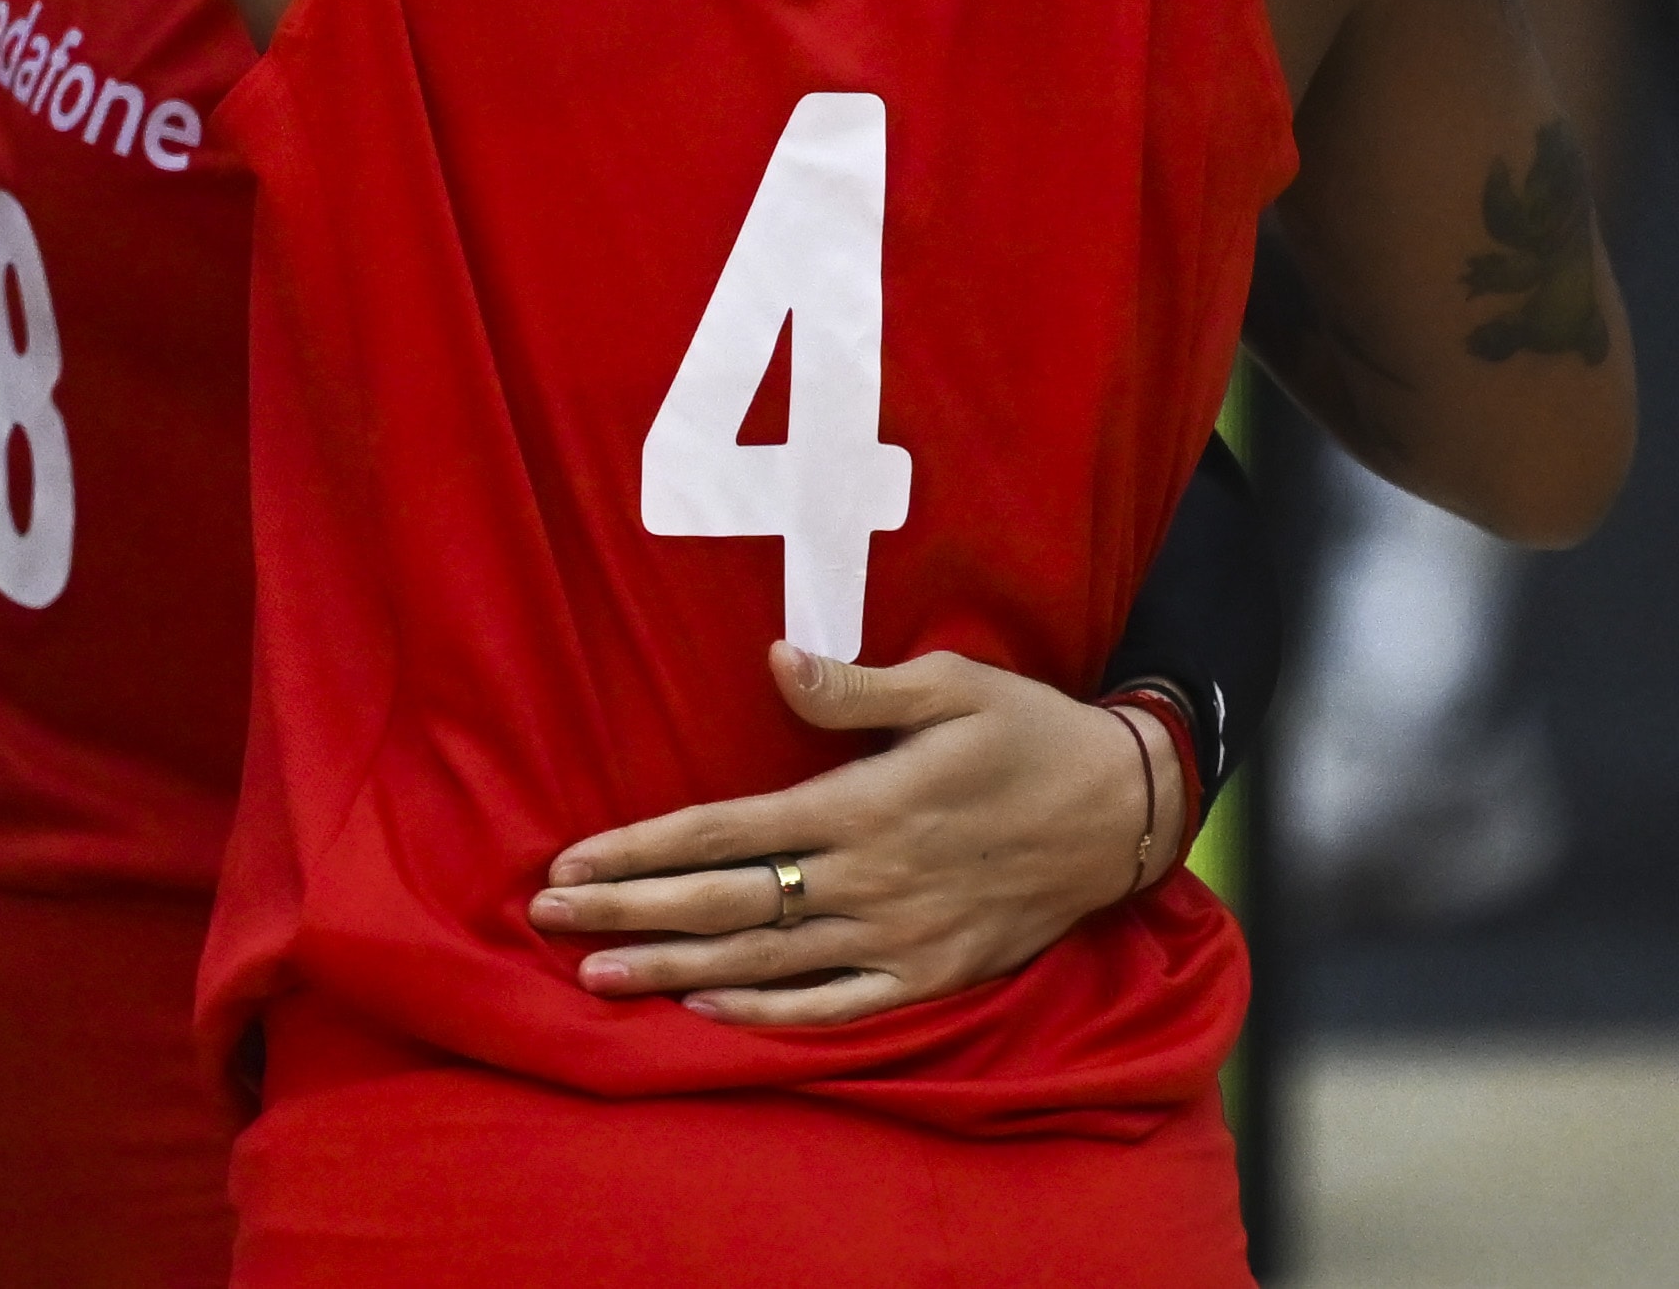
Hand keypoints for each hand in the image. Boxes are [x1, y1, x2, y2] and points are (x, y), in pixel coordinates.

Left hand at [526, 644, 1168, 1029]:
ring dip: (675, 973)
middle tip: (549, 918)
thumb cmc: (1030, 731)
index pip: (722, 833)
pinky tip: (708, 1014)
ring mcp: (902, 938)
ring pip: (766, 965)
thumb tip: (774, 660)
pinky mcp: (935, 975)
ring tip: (597, 978)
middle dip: (629, 913)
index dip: (640, 850)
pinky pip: (838, 1008)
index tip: (571, 861)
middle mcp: (871, 881)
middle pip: (724, 905)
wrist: (1129, 812)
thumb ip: (854, 686)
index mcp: (862, 806)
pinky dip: (769, 1018)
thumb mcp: (952, 685)